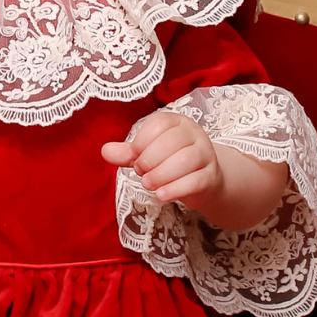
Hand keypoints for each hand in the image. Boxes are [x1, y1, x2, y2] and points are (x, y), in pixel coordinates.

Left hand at [101, 108, 223, 207]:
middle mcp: (194, 133)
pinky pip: (195, 181)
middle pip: (171, 142)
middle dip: (150, 160)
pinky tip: (161, 195)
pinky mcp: (211, 176)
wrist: (202, 182)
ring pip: (185, 161)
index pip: (158, 124)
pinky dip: (175, 189)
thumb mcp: (147, 155)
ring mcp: (206, 154)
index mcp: (176, 122)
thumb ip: (128, 153)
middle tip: (141, 173)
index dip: (141, 143)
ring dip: (161, 175)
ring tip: (148, 184)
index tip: (135, 158)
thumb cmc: (170, 163)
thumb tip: (105, 151)